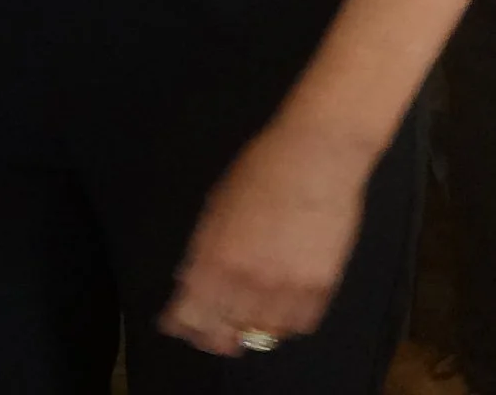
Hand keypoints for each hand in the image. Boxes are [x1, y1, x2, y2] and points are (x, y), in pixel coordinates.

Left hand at [159, 123, 369, 356]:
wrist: (314, 159)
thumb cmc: (260, 171)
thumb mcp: (216, 205)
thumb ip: (204, 247)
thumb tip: (190, 278)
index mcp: (215, 255)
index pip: (191, 309)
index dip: (180, 322)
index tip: (173, 326)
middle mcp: (248, 279)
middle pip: (225, 329)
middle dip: (213, 335)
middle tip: (210, 337)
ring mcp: (287, 287)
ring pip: (263, 333)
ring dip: (250, 330)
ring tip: (244, 325)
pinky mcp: (321, 289)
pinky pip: (299, 325)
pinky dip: (285, 323)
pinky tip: (278, 313)